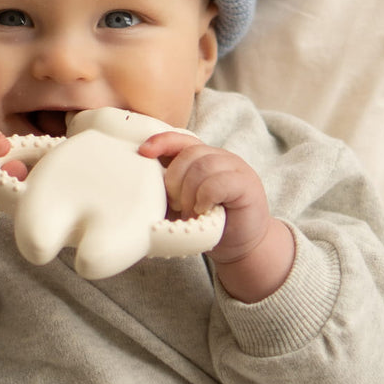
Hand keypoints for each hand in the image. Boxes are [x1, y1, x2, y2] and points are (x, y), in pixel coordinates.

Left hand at [139, 132, 294, 302]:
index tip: (144, 153)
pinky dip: (205, 197)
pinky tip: (204, 210)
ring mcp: (235, 168)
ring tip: (190, 212)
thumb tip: (136, 186)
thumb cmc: (207, 223)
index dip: (161, 141)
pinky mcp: (247, 184)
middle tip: (175, 205)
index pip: (180, 138)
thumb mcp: (179, 204)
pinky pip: (219, 182)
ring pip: (202, 166)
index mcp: (201, 157)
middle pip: (188, 153)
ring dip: (189, 193)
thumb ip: (165, 190)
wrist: (240, 245)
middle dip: (174, 181)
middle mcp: (219, 157)